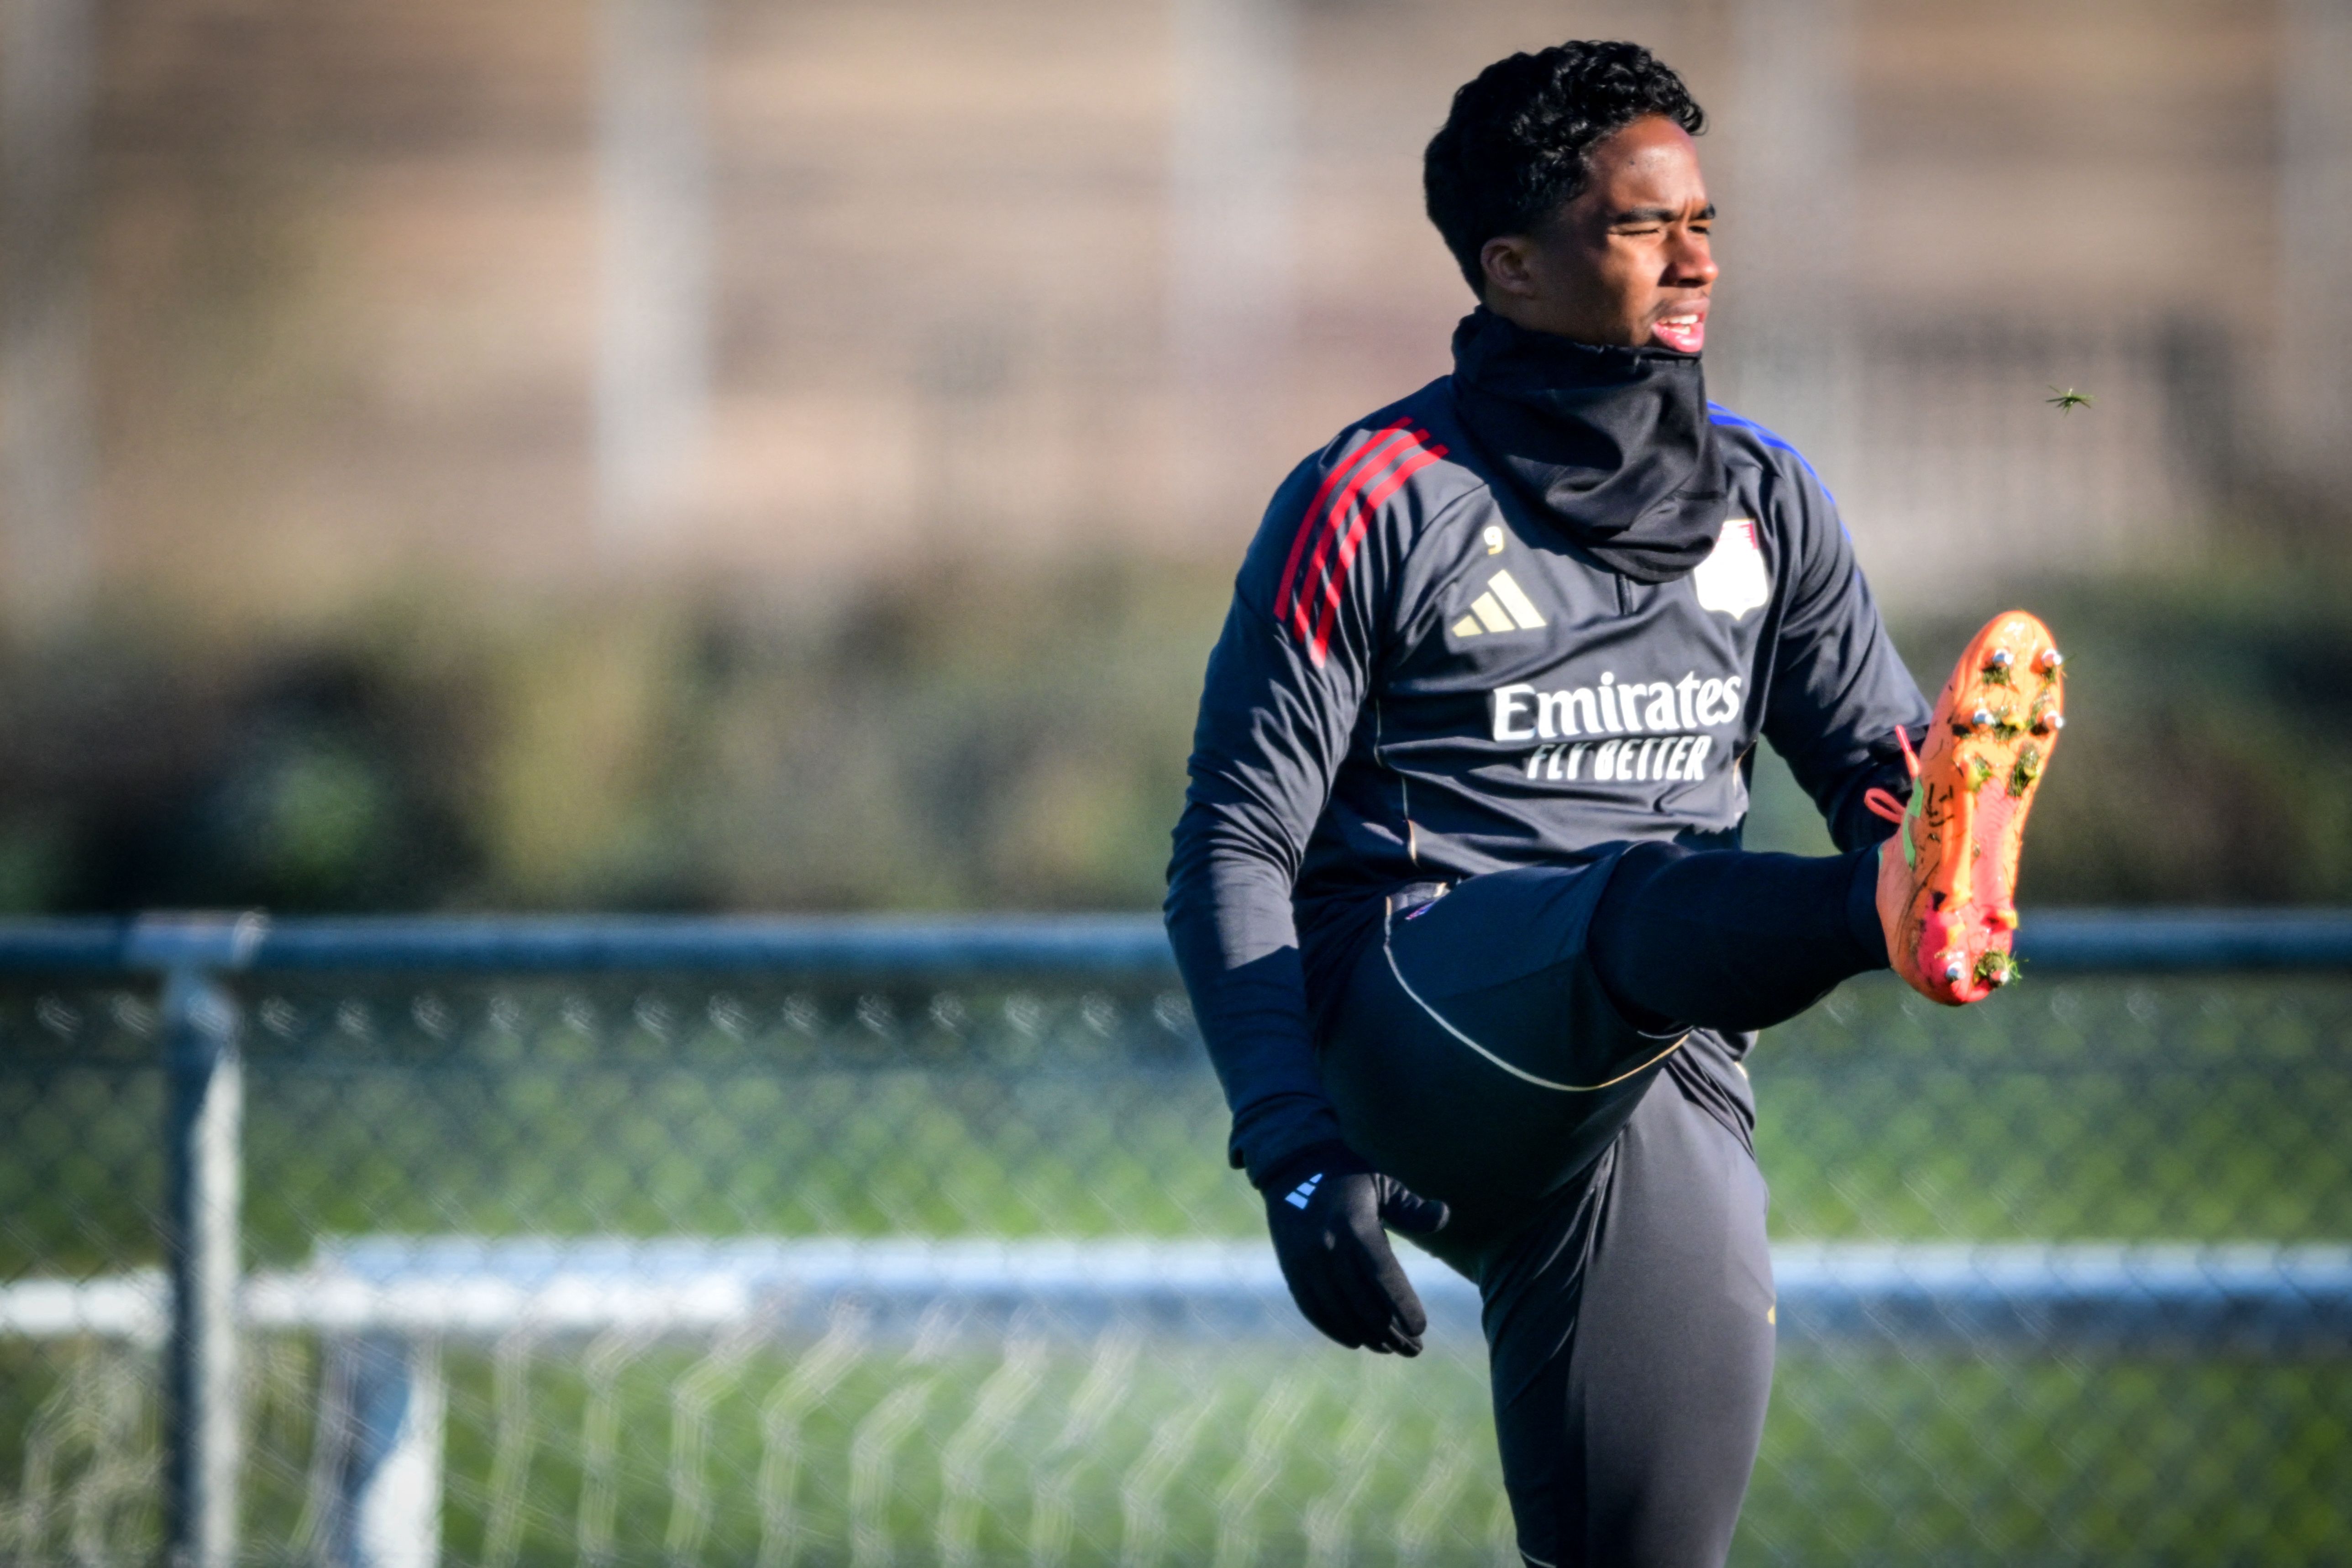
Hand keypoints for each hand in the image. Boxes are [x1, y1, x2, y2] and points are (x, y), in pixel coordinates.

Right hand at [1259, 1142, 1449, 1354]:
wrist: (1294, 1167)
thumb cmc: (1350, 1176)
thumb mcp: (1383, 1184)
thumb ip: (1411, 1207)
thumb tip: (1444, 1215)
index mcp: (1355, 1226)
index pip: (1383, 1276)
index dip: (1402, 1306)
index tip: (1421, 1329)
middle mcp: (1328, 1247)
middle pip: (1363, 1304)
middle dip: (1391, 1333)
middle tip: (1414, 1349)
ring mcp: (1306, 1262)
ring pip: (1339, 1313)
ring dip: (1367, 1337)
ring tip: (1390, 1348)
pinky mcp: (1291, 1270)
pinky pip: (1313, 1310)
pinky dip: (1335, 1330)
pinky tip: (1356, 1341)